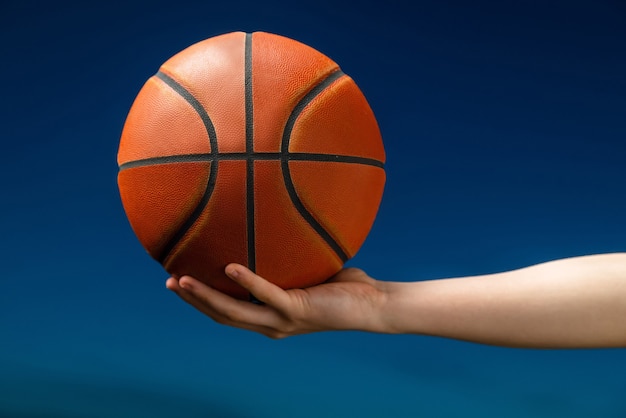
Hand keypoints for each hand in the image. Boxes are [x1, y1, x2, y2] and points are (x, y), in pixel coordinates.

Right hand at [166, 264, 388, 337]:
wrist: (372, 305)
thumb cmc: (343, 287)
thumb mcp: (308, 271)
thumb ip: (288, 258)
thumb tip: (277, 226)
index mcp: (270, 318)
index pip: (228, 312)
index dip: (201, 301)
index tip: (179, 282)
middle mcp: (271, 325)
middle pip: (221, 315)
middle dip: (193, 300)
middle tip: (168, 281)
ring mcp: (282, 321)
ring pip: (233, 311)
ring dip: (205, 296)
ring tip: (181, 279)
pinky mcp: (296, 311)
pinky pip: (266, 295)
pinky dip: (247, 281)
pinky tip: (229, 267)